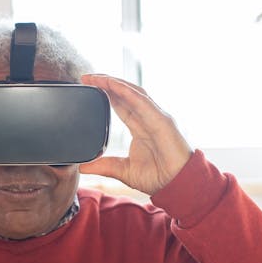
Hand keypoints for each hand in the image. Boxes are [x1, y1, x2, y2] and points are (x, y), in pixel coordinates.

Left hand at [79, 74, 192, 194]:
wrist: (177, 185)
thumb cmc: (158, 177)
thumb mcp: (124, 171)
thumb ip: (104, 166)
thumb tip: (83, 167)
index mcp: (140, 127)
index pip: (120, 104)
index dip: (105, 93)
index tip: (88, 86)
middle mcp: (148, 118)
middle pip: (125, 93)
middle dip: (106, 83)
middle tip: (87, 77)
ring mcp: (156, 117)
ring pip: (133, 92)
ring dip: (114, 83)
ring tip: (96, 78)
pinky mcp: (162, 121)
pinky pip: (143, 102)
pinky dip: (127, 92)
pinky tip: (113, 85)